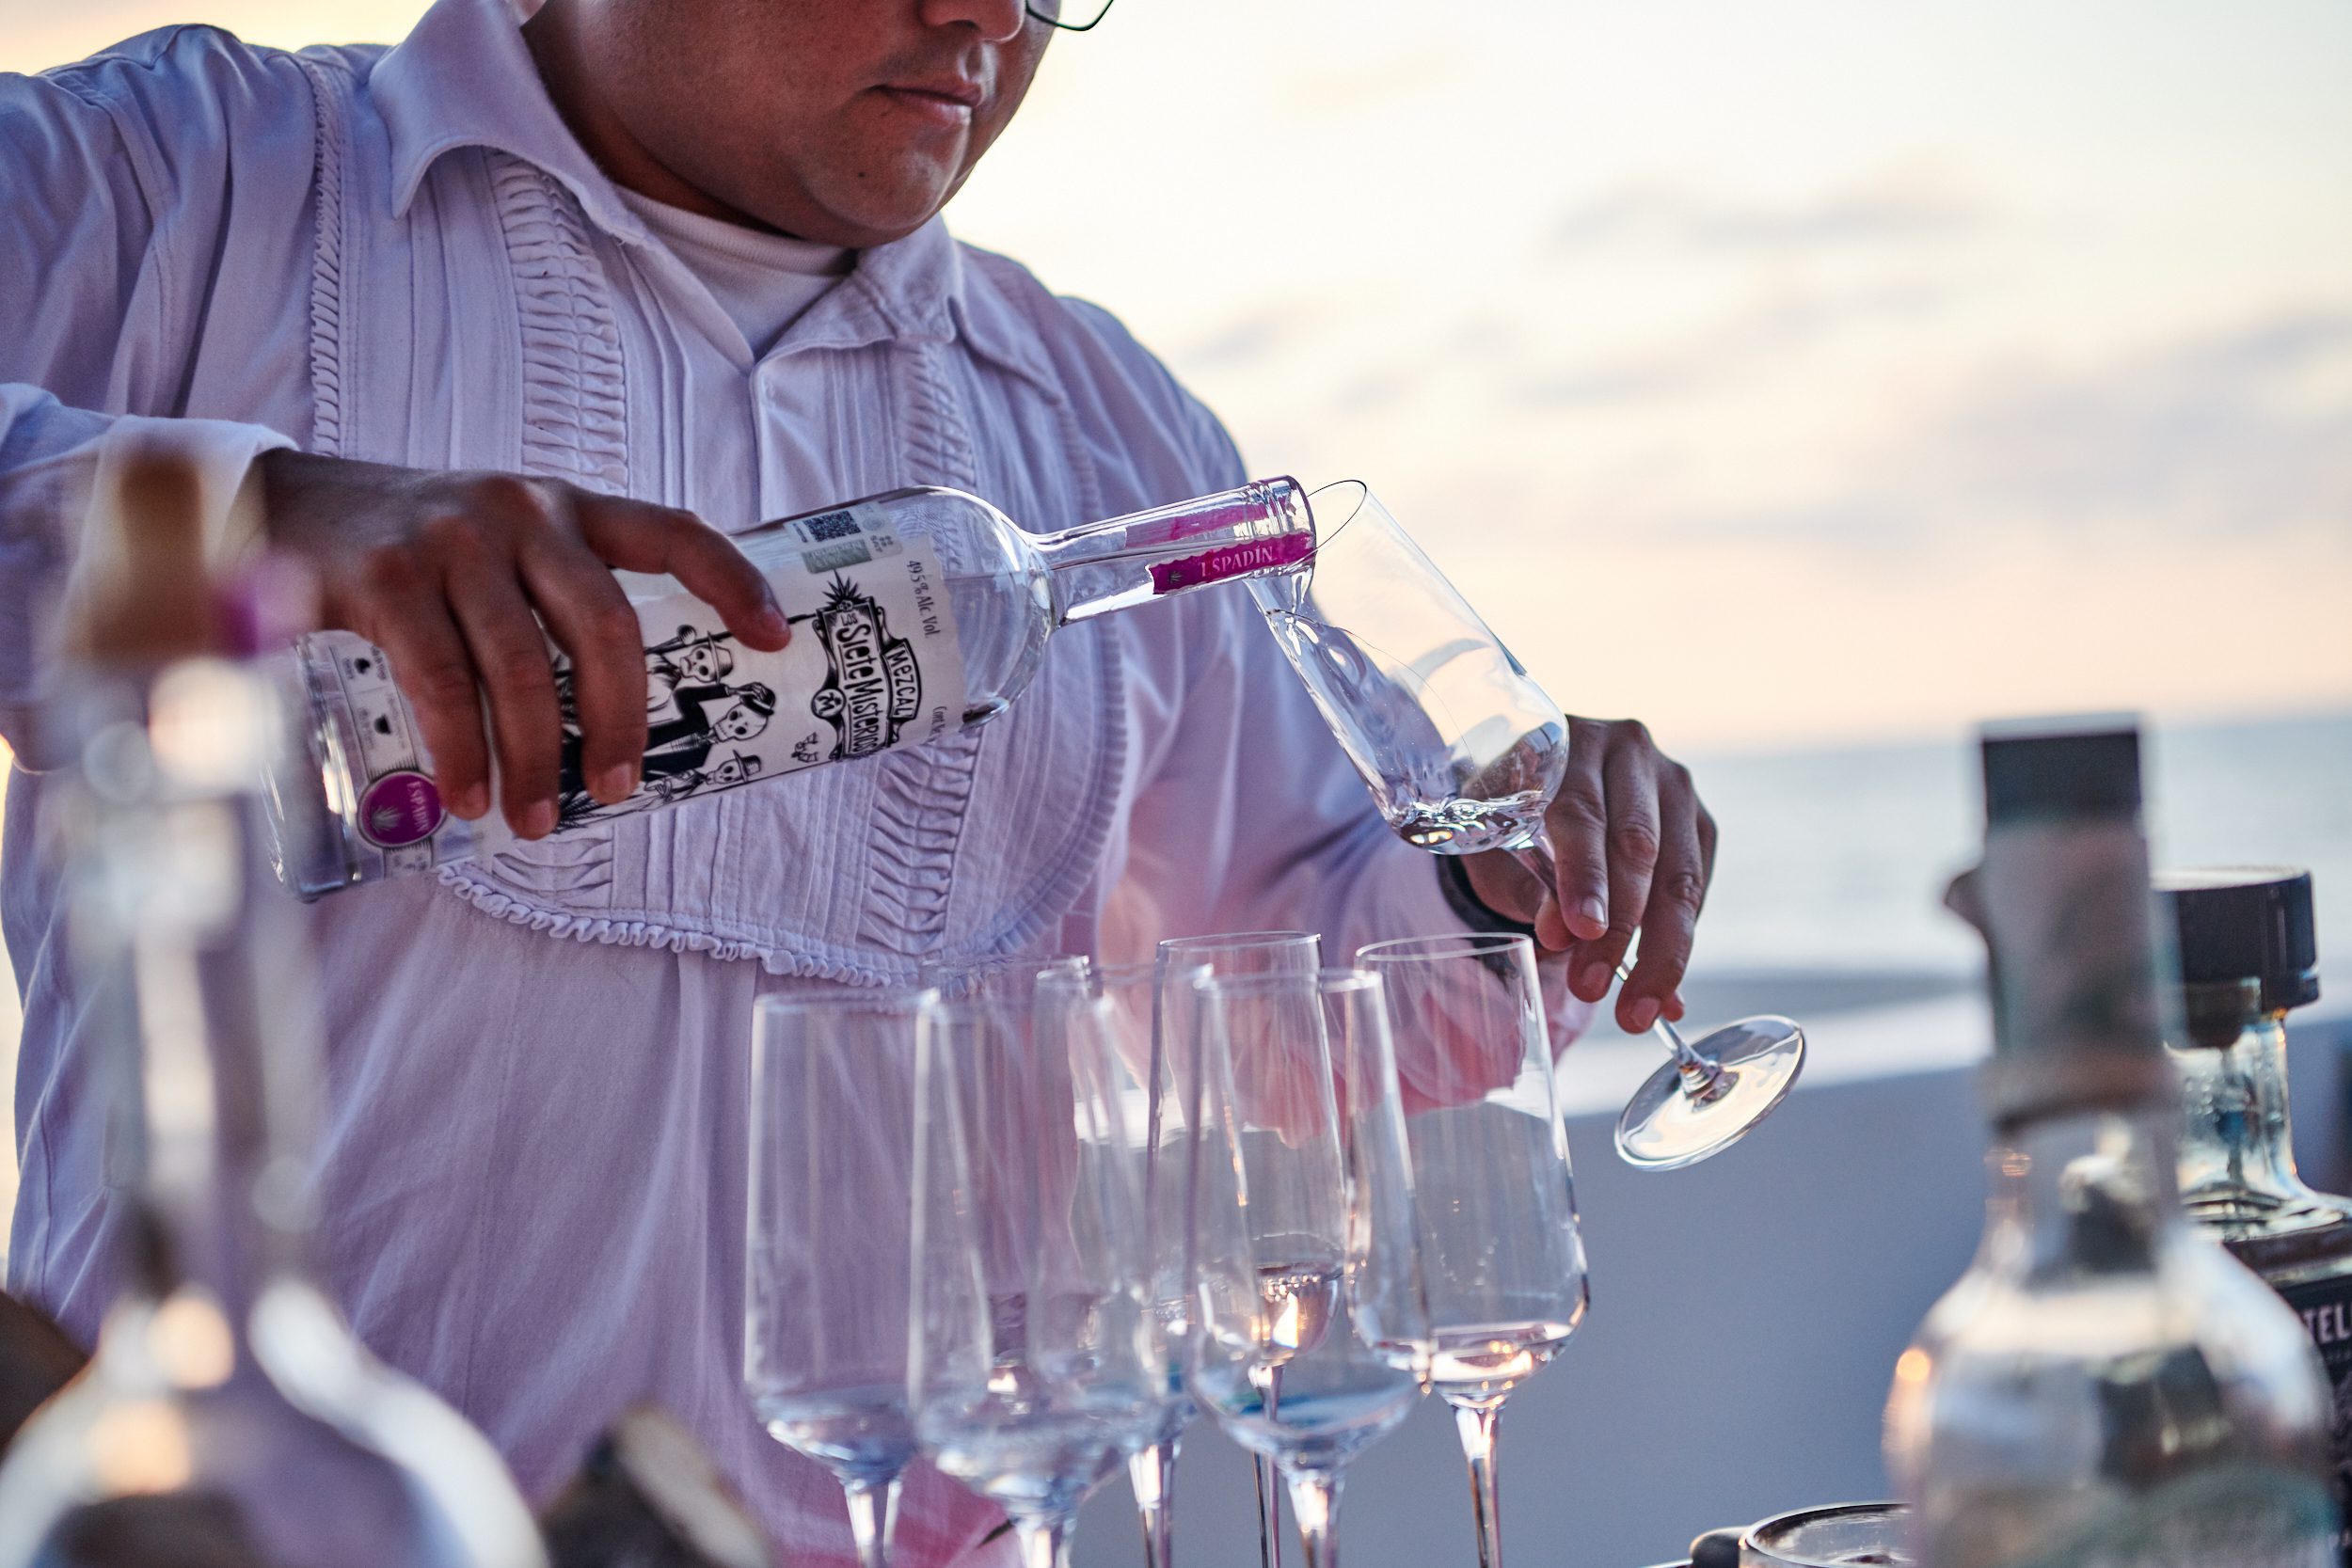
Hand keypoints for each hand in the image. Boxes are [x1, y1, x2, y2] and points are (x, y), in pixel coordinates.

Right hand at [258, 452, 789, 838]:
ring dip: (534, 758)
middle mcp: (521, 513)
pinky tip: (468, 796)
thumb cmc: (419, 553)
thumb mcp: (502, 548)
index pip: (674, 532)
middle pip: (604, 625)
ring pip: (520, 667)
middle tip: (619, 789)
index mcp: (568, 509)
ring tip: (535, 820)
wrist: (283, 507)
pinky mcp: (385, 576)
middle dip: (621, 720)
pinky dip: (460, 751)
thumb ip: (560, 601)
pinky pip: (440, 680)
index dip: (734, 581)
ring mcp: (451, 540)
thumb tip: (631, 719)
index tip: (777, 640)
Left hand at [1463, 717, 1715, 1033]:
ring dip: (1661, 950)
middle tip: (1592, 988)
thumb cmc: (1504, 812)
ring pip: (1679, 874)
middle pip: (1637, 847)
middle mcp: (1630, 750)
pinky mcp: (1698, 819)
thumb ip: (1519, 884)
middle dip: (1619, 928)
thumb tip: (1559, 936)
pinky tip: (1660, 983)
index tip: (1579, 932)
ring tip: (1637, 1009)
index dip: (1584, 877)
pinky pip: (1696, 886)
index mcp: (1570, 739)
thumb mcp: (1489, 841)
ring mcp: (1673, 783)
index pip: (1582, 813)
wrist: (1539, 780)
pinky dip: (1679, 937)